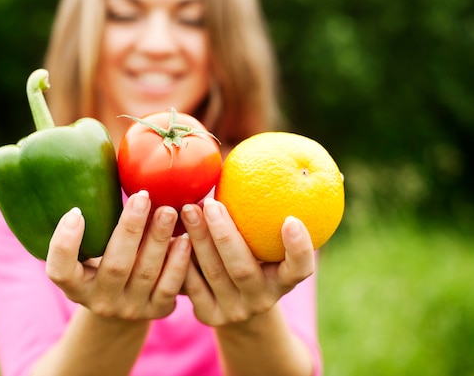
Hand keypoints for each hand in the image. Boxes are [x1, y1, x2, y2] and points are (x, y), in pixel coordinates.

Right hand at [45, 191, 191, 320]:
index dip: (64, 243)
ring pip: (146, 274)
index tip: (75, 211)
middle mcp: (99, 301)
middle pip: (115, 266)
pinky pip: (170, 286)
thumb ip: (94, 215)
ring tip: (169, 210)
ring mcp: (129, 309)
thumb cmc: (106, 255)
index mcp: (74, 284)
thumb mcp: (93, 243)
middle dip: (130, 228)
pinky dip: (179, 261)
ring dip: (159, 239)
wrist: (127, 299)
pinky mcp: (157, 310)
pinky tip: (186, 237)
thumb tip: (95, 156)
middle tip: (143, 197)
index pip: (59, 269)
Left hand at [180, 198, 314, 326]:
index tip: (290, 219)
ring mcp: (234, 311)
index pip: (300, 268)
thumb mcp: (264, 242)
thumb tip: (269, 156)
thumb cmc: (253, 254)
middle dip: (225, 234)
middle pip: (243, 268)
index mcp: (284, 281)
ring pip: (213, 274)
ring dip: (198, 239)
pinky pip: (191, 284)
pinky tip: (173, 232)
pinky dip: (182, 256)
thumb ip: (266, 211)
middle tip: (210, 203)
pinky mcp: (208, 315)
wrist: (235, 301)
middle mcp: (263, 299)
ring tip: (187, 209)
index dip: (298, 247)